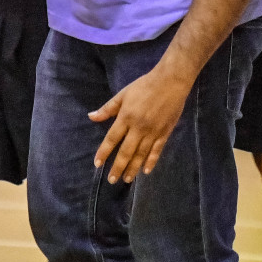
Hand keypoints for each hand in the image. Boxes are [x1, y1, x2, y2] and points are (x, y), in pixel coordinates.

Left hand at [89, 65, 192, 183]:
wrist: (170, 81)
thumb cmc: (144, 86)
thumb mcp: (123, 94)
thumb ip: (108, 108)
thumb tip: (91, 117)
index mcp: (126, 117)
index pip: (112, 139)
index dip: (104, 152)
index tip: (97, 164)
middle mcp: (138, 128)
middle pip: (126, 151)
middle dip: (118, 167)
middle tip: (112, 180)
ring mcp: (152, 132)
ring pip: (141, 154)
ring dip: (133, 168)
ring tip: (126, 179)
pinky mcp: (164, 133)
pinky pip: (156, 150)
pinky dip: (151, 161)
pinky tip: (146, 171)